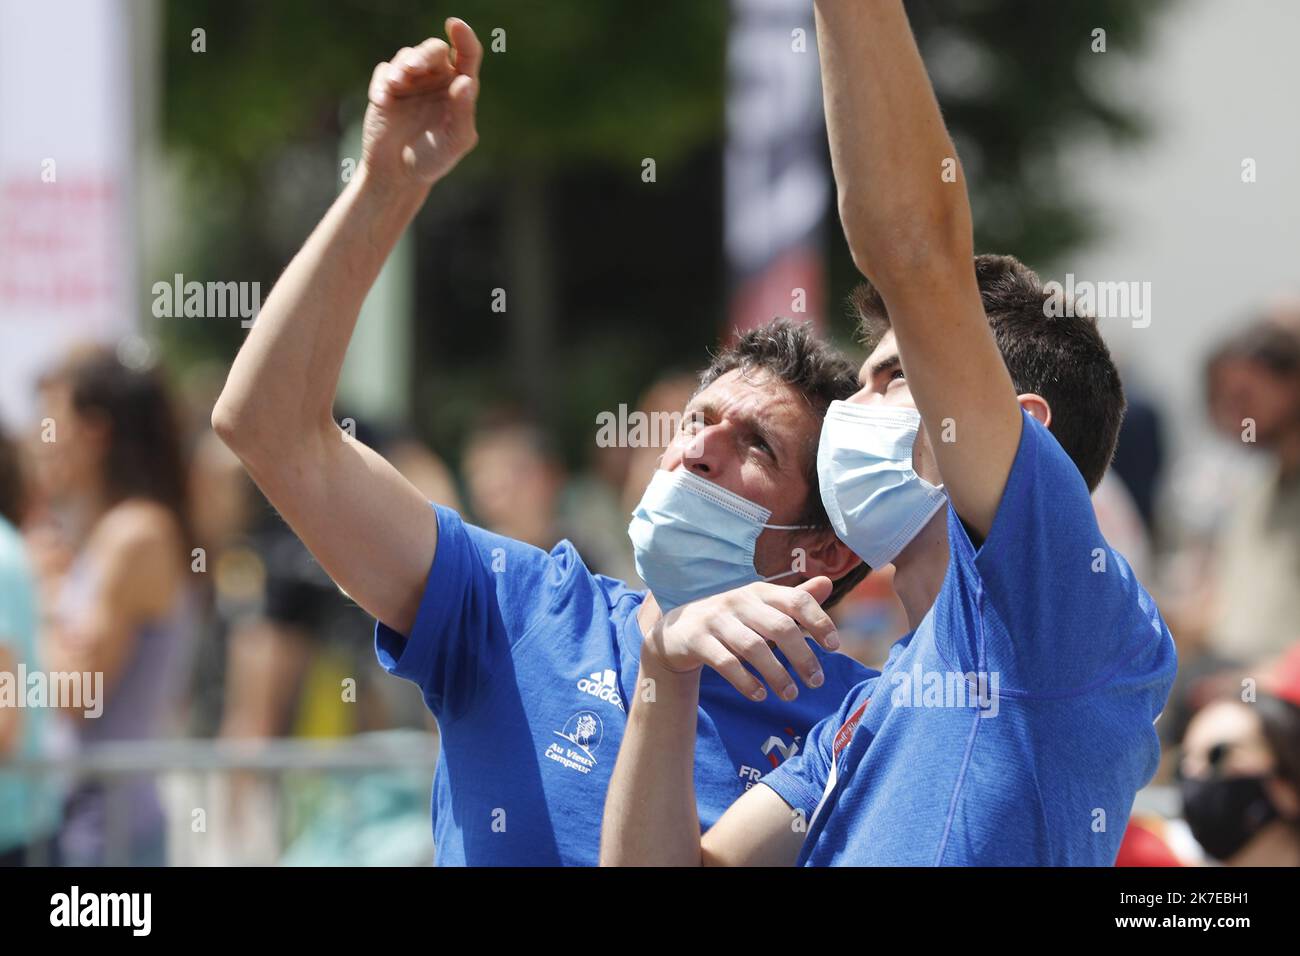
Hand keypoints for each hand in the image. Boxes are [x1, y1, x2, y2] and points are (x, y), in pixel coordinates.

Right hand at [360, 17, 482, 190]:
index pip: (467, 55)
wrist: (399, 174)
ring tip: (397, 84)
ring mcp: (410, 81)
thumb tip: (465, 82)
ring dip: (402, 66)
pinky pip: (383, 73)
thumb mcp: (455, 141)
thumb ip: (463, 113)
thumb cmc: (434, 159)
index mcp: (459, 87)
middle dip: (424, 55)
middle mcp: (436, 79)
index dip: (464, 37)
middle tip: (414, 69)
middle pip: (433, 50)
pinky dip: (382, 84)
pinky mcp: (386, 87)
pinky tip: (382, 101)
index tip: (455, 25)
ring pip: (407, 56)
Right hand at [645, 578, 839, 701]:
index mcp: (760, 592)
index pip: (796, 600)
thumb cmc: (731, 620)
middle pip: (780, 627)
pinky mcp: (697, 640)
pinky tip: (760, 695)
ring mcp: (716, 620)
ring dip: (777, 674)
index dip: (819, 621)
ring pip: (754, 647)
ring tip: (791, 694)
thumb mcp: (761, 607)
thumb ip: (794, 599)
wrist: (677, 631)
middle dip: (802, 656)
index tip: (834, 647)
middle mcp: (739, 601)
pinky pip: (725, 662)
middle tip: (817, 682)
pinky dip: (746, 681)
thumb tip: (828, 582)